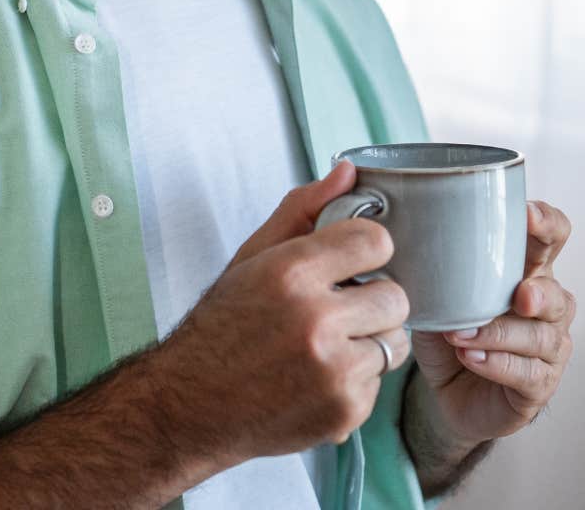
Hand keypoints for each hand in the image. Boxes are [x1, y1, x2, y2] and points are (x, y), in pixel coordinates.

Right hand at [154, 161, 413, 467]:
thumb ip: (302, 209)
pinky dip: (356, 382)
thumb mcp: (252, 258)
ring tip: (328, 346)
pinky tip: (318, 379)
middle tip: (338, 311)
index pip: (377, 241)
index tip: (351, 263)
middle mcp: (315, 320)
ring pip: (395, 342)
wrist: (188, 405)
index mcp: (292, 272)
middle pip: (396, 296)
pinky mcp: (345, 411)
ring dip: (369, 343)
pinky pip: (380, 383)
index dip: (366, 251)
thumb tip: (347, 171)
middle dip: (371, 302)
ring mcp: (333, 370)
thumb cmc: (221, 327)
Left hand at [409, 200, 575, 446]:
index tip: (526, 214)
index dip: (547, 223)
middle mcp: (547, 307)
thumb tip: (401, 242)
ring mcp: (549, 347)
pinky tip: (472, 358)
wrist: (452, 397)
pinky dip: (498, 364)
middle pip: (557, 293)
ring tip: (461, 336)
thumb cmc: (450, 338)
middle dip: (539, 293)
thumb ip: (434, 274)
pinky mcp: (541, 384)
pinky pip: (528, 372)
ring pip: (541, 336)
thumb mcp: (437, 300)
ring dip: (499, 334)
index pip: (552, 239)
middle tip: (519, 296)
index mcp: (526, 273)